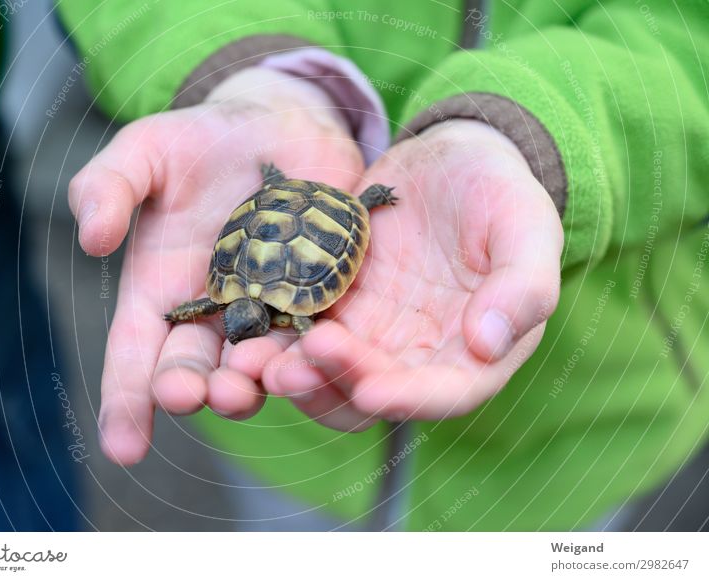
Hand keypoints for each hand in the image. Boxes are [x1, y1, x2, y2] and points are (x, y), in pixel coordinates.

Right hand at [69, 67, 363, 463]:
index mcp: (161, 291)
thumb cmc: (203, 141)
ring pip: (257, 362)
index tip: (122, 447)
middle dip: (190, 389)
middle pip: (197, 367)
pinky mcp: (319, 297)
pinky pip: (314, 333)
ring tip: (242, 387)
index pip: (136, 354)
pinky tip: (310, 364)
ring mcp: (269, 309)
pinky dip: (310, 353)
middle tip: (190, 396)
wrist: (281, 125)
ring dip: (249, 382)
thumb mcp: (146, 153)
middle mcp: (213, 313)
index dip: (126, 400)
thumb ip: (108, 187)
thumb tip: (92, 240)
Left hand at [261, 119, 563, 429]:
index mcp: (472, 352)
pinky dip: (272, 337)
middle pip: (370, 391)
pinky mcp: (332, 304)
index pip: (443, 393)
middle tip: (287, 372)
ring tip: (249, 359)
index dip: (406, 399)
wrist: (448, 160)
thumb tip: (489, 344)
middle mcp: (415, 355)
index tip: (369, 388)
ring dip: (290, 374)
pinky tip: (242, 326)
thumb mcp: (526, 226)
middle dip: (328, 387)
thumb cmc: (499, 191)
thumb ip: (522, 285)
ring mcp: (370, 333)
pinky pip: (297, 332)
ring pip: (326, 374)